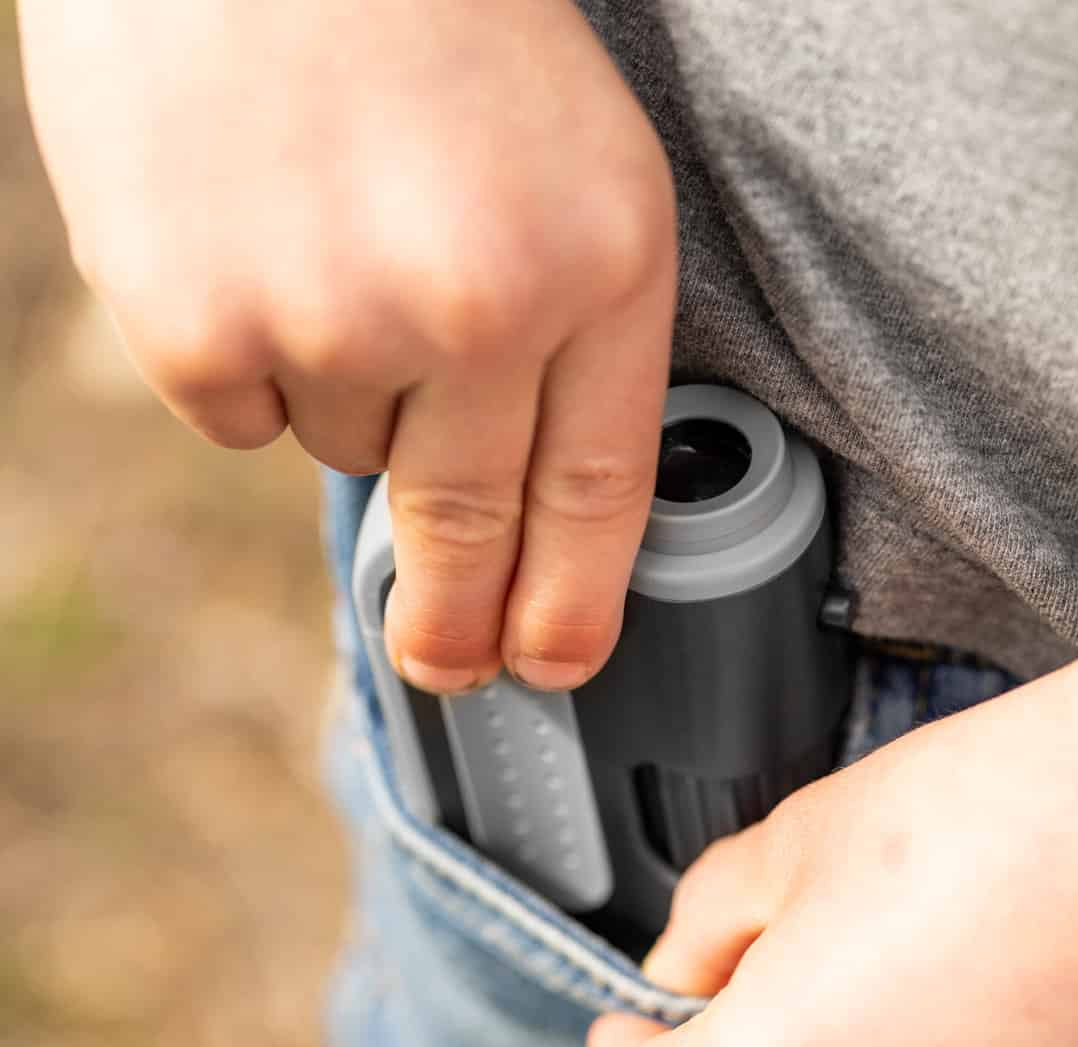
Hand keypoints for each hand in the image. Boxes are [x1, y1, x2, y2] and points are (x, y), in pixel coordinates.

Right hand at [20, 0, 675, 691]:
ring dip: (349, 388)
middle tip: (449, 664)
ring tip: (332, 241)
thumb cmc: (435, 18)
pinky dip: (246, 355)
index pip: (599, 491)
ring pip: (351, 448)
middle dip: (461, 618)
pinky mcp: (190, 318)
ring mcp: (329, 319)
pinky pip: (238, 414)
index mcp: (599, 262)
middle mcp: (477, 308)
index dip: (575, 599)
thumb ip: (575, 326)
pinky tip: (250, 238)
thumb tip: (530, 508)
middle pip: (474, 524)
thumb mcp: (576, 161)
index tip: (554, 659)